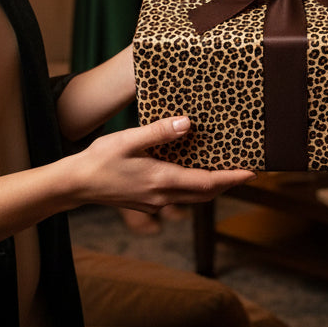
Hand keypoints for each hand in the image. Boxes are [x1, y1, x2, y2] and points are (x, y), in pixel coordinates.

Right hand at [75, 116, 253, 213]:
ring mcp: (155, 203)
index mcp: (161, 180)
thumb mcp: (128, 139)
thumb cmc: (99, 160)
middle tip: (249, 172)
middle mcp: (162, 196)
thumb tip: (187, 123)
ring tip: (228, 172)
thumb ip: (158, 132)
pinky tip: (193, 174)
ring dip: (213, 187)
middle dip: (228, 184)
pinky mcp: (147, 202)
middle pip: (205, 194)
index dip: (232, 178)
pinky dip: (194, 187)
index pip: (206, 183)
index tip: (252, 173)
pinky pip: (180, 197)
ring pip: (193, 198)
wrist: (75, 185)